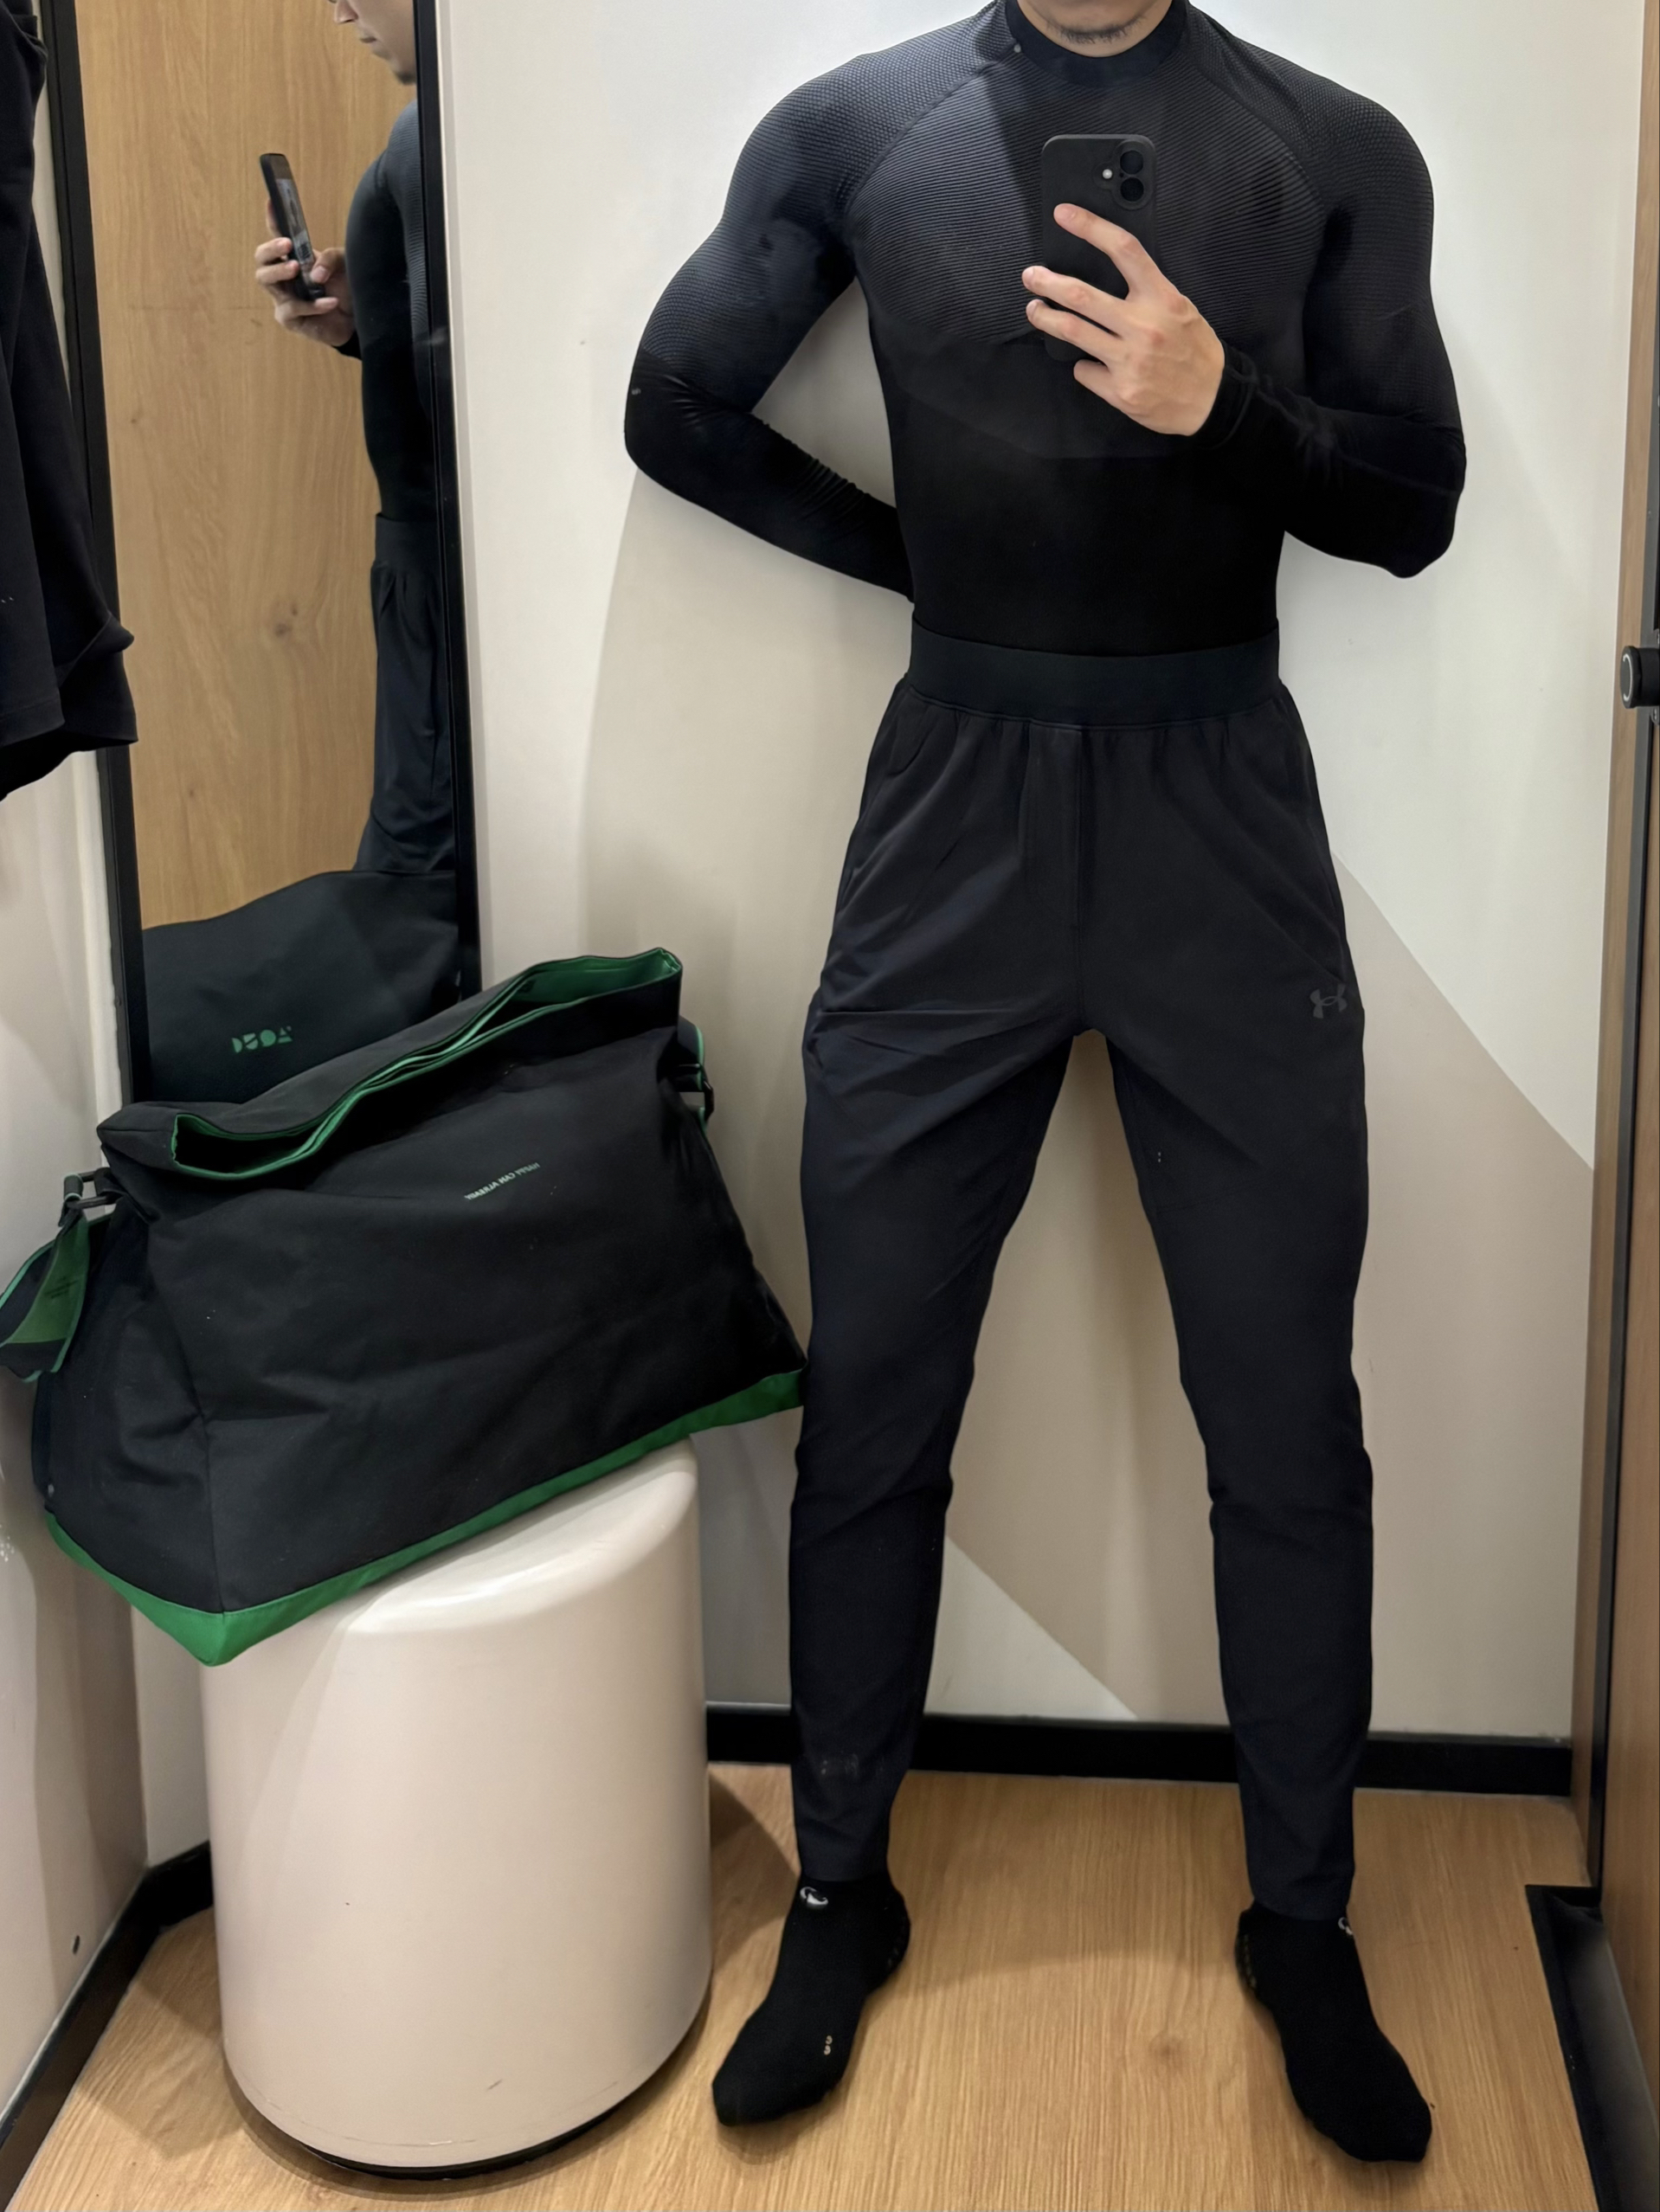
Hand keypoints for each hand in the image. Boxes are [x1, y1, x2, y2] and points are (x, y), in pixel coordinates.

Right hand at [255, 204, 354, 346]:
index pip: (278, 236)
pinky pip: (293, 310)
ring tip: (297, 269)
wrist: (358, 320)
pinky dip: (312, 306)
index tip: (271, 201)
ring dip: (280, 272)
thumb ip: (331, 259)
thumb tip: (314, 273)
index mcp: (294, 258)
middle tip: (287, 244)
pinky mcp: (291, 320)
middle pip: (261, 259)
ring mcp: (284, 297)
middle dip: (271, 249)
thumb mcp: (344, 266)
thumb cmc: (346, 289)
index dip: (273, 219)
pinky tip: (331, 303)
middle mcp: (284, 276)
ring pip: (266, 281)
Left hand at [1022, 205, 1224, 436]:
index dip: (1090, 227)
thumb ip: (1148, 293)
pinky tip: (1094, 366)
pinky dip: (1084, 366)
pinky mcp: (1119, 390)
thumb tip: (1108, 282)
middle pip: (1081, 296)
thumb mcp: (1180, 309)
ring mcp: (1129, 360)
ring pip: (1072, 331)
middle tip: (1031, 276)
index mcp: (1162, 298)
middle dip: (1048, 283)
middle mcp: (1143, 325)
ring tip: (1034, 310)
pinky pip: (1085, 371)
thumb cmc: (1195, 351)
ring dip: (1045, 318)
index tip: (1065, 215)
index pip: (1123, 250)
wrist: (1212, 400)